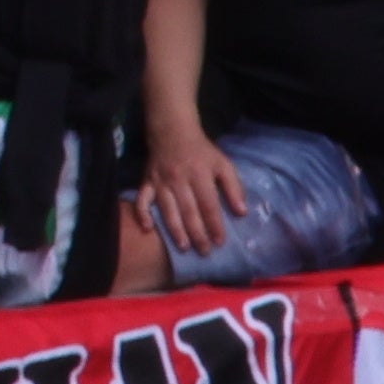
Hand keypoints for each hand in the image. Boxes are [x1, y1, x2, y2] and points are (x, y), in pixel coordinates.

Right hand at [139, 124, 247, 262]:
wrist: (172, 132)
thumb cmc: (202, 152)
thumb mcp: (223, 164)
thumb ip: (234, 188)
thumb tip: (242, 213)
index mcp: (200, 174)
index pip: (209, 205)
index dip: (215, 225)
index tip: (220, 242)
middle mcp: (179, 179)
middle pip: (189, 211)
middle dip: (197, 234)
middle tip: (205, 252)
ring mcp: (161, 181)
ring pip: (167, 209)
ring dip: (175, 229)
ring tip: (184, 247)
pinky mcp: (147, 181)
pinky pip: (142, 199)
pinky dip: (142, 213)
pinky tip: (147, 228)